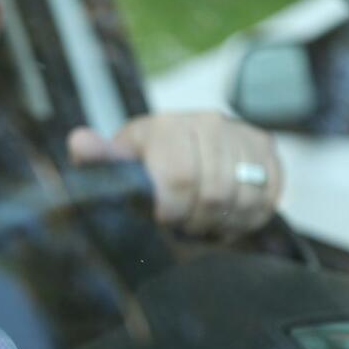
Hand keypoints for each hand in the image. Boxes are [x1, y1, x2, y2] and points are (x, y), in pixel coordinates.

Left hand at [67, 112, 282, 237]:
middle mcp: (207, 122)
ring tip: (202, 223)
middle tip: (183, 226)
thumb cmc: (142, 163)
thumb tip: (79, 142)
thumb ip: (98, 158)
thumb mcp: (117, 162)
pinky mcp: (266, 148)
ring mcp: (241, 132)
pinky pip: (268, 196)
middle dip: (196, 221)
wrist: (179, 146)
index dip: (172, 210)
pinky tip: (226, 217)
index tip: (162, 221)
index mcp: (166, 125)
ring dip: (222, 222)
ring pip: (243, 197)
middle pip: (213, 193)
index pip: (179, 177)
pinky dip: (248, 217)